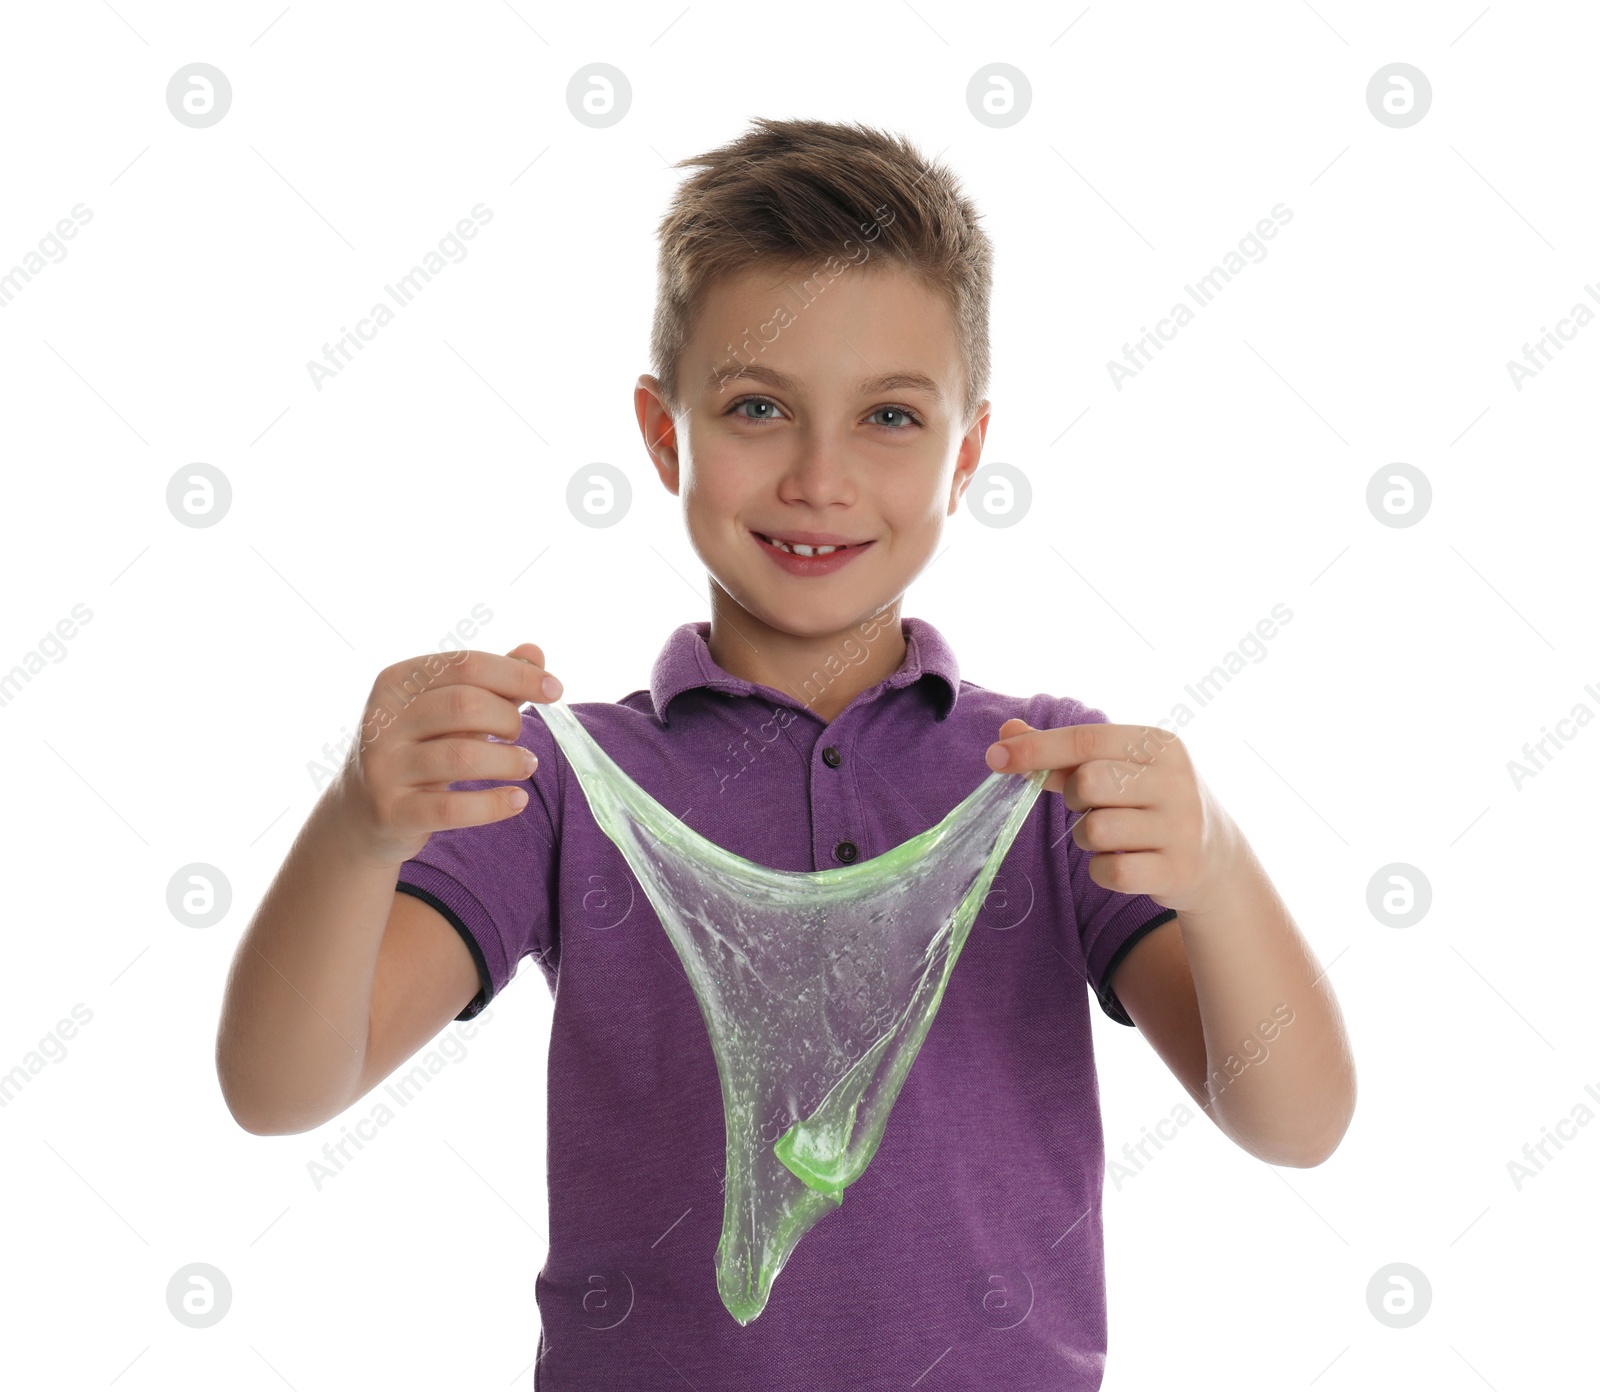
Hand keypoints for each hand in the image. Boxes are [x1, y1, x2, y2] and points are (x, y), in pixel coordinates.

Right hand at [333, 643, 562, 865]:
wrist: (360, 814)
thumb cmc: (417, 750)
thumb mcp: (445, 710)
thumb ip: (490, 683)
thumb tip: (535, 653)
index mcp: (397, 682)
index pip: (466, 665)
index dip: (517, 675)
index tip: (555, 690)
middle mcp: (382, 720)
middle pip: (465, 705)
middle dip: (508, 719)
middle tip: (519, 735)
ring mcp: (383, 767)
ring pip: (461, 756)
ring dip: (509, 761)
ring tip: (527, 764)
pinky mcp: (392, 812)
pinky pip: (453, 808)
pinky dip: (494, 804)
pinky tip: (517, 800)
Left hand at [984, 718, 1242, 915]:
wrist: (1215, 857)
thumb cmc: (1147, 803)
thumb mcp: (1116, 769)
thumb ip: (1060, 754)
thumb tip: (1005, 734)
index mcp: (1160, 744)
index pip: (1087, 739)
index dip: (1037, 748)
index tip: (995, 757)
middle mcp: (1176, 781)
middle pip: (1089, 781)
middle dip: (1073, 797)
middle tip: (1091, 804)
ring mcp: (1182, 827)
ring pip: (1095, 830)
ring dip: (1087, 837)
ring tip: (1112, 836)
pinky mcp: (1178, 870)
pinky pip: (1110, 872)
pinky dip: (1102, 871)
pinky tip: (1122, 863)